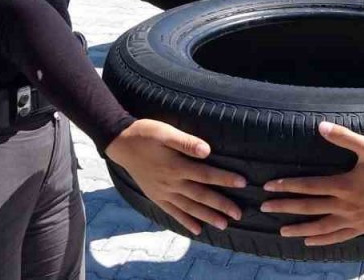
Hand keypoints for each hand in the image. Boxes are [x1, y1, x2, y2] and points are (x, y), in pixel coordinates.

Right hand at [105, 119, 246, 234]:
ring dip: (207, 217)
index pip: (206, 174)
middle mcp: (171, 183)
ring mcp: (163, 192)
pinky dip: (185, 221)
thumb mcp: (165, 132)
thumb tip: (207, 151)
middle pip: (200, 196)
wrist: (120, 143)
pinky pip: (172, 212)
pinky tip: (196, 230)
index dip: (225, 179)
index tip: (243, 183)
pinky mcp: (156, 196)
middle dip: (221, 205)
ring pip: (189, 208)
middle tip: (239, 215)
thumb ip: (186, 142)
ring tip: (224, 225)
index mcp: (176, 166)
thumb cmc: (145, 134)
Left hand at [262, 122, 363, 245]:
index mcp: (343, 184)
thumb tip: (320, 126)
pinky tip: (309, 242)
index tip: (268, 187)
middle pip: (308, 207)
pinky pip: (338, 237)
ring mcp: (353, 219)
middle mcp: (345, 205)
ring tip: (281, 231)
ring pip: (320, 227)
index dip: (286, 186)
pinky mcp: (362, 228)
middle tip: (265, 207)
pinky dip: (322, 241)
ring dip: (299, 229)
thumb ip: (343, 137)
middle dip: (284, 207)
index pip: (307, 186)